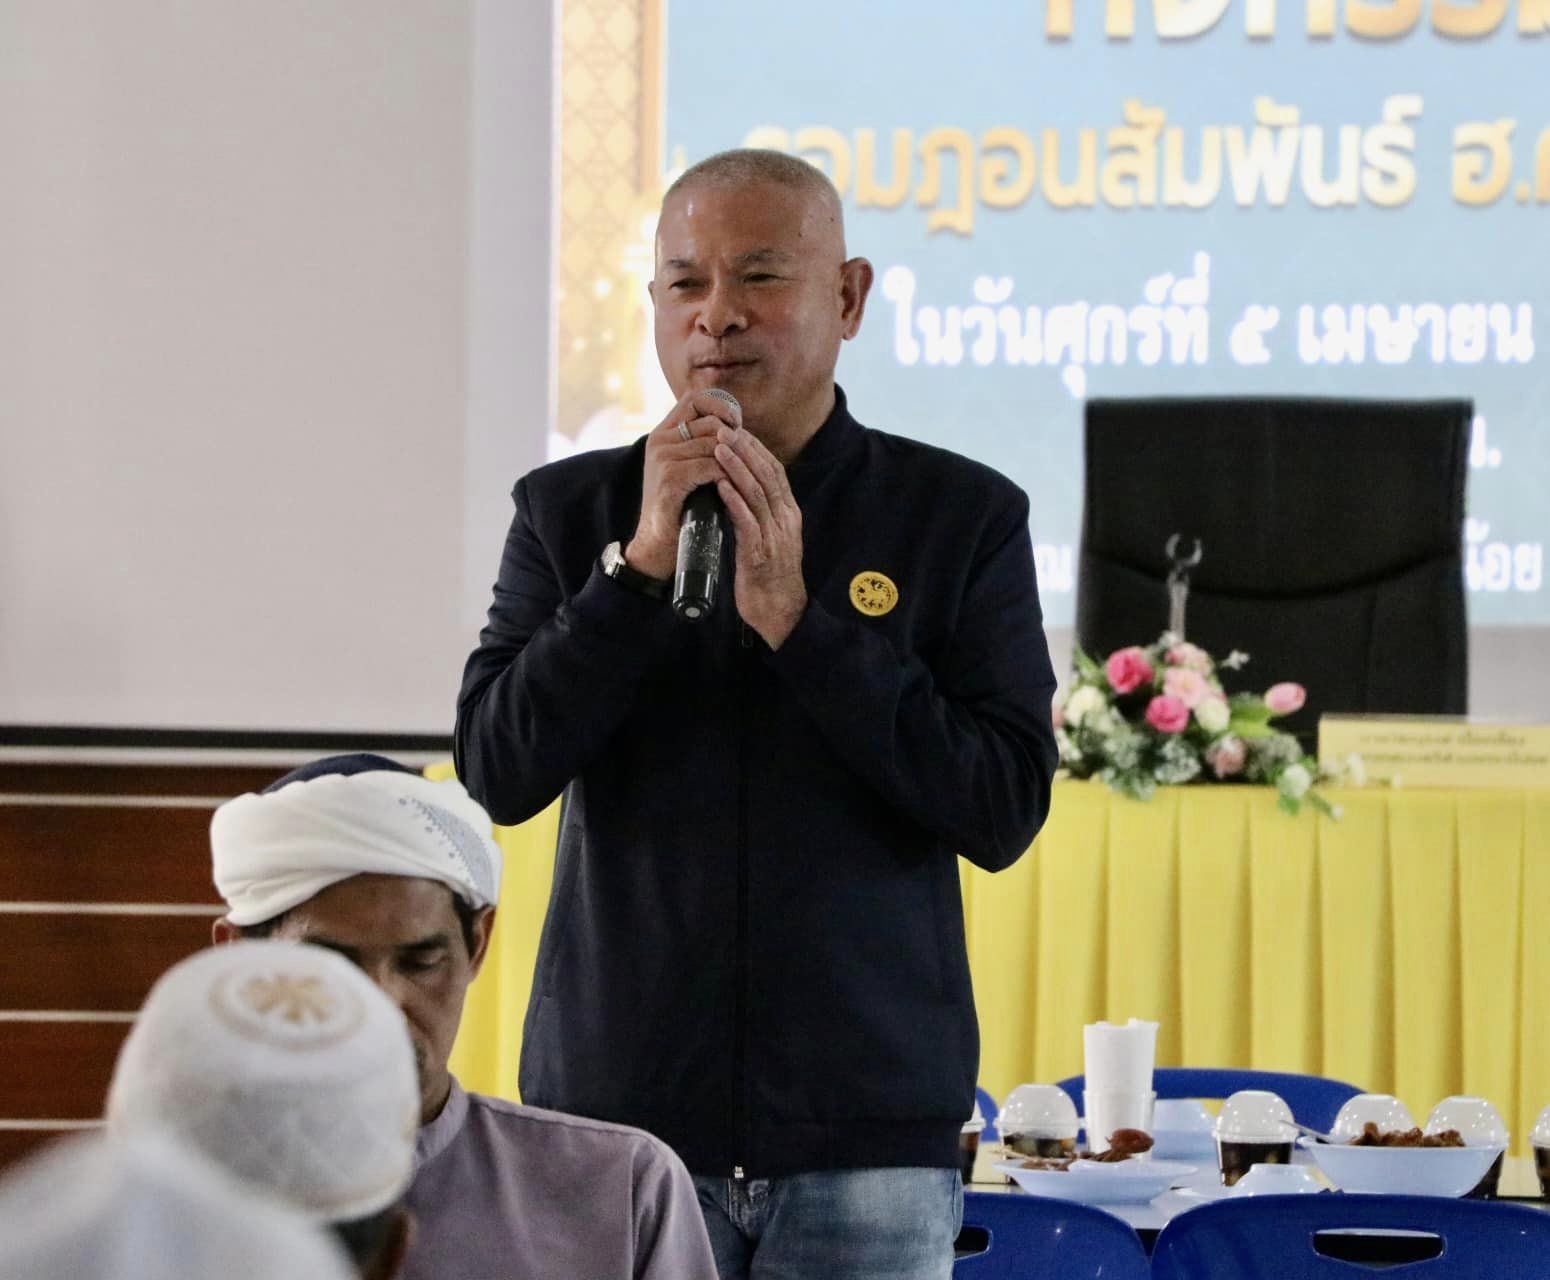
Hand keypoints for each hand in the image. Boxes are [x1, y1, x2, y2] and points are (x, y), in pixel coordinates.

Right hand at [624, 391, 741, 579]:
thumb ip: (702, 444)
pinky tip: (733, 488)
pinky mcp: (669, 479)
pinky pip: (710, 467)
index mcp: (663, 433)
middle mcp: (659, 440)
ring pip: (714, 446)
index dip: (721, 406)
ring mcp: (662, 458)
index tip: (737, 424)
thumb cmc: (681, 506)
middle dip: (734, 440)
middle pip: (711, 423)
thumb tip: (736, 425)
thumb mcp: (689, 467)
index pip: (695, 398)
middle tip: (745, 459)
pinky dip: (727, 477)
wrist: (658, 544)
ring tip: (744, 476)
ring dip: (735, 461)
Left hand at [714, 425, 806, 647]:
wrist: (779, 613)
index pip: (774, 471)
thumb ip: (759, 514)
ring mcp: (775, 537)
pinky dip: (734, 501)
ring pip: (758, 493)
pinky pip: (748, 522)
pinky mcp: (760, 554)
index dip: (756, 448)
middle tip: (724, 426)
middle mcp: (785, 521)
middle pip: (768, 475)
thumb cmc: (768, 576)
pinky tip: (720, 485)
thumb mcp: (768, 538)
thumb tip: (738, 490)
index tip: (736, 429)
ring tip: (719, 446)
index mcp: (788, 514)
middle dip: (746, 448)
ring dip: (737, 467)